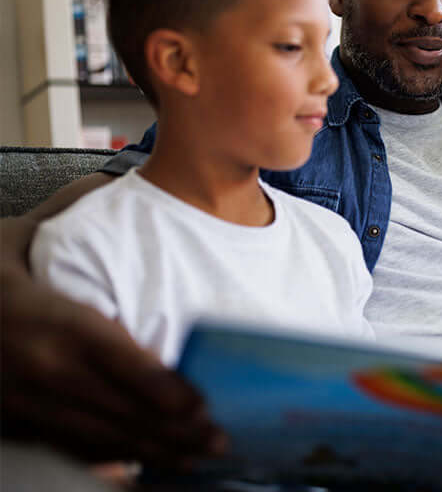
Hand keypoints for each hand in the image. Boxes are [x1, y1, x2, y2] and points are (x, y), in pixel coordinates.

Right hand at [1, 224, 226, 466]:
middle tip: (221, 439)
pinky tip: (148, 460)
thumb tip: (115, 181)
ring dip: (153, 451)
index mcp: (52, 321)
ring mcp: (24, 404)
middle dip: (175, 431)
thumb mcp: (15, 238)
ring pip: (99, 438)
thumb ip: (70, 218)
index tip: (204, 404)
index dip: (165, 390)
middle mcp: (41, 370)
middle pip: (119, 411)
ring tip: (198, 456)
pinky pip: (72, 449)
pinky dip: (115, 457)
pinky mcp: (14, 424)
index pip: (121, 362)